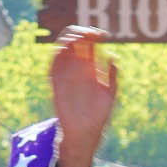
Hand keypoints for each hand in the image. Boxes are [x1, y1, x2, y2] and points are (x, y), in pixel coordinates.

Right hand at [48, 26, 117, 166]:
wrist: (86, 133)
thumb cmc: (99, 114)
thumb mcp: (110, 93)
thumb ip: (111, 75)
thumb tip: (113, 56)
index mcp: (89, 69)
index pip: (88, 45)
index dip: (93, 36)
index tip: (102, 34)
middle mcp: (76, 70)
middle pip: (73, 43)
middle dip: (80, 34)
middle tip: (90, 33)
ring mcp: (65, 76)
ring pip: (62, 51)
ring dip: (68, 42)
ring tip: (78, 37)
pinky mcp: (56, 85)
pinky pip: (53, 67)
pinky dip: (56, 57)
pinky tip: (65, 50)